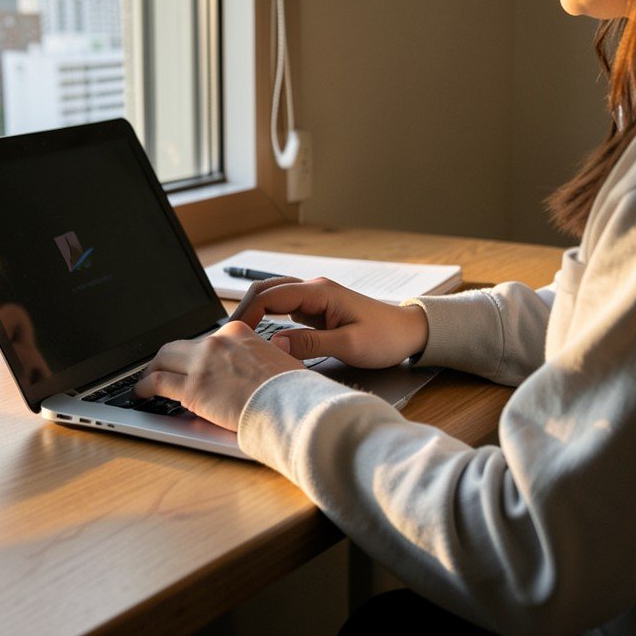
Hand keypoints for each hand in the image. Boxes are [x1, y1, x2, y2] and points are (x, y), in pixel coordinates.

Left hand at [134, 320, 302, 430]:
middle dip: (167, 358)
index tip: (192, 362)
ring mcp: (202, 363)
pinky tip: (142, 393)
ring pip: (163, 359)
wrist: (290, 405)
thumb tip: (263, 362)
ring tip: (145, 381)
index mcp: (238, 332)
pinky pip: (158, 383)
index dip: (194, 353)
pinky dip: (145, 387)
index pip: (206, 338)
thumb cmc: (291, 389)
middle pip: (180, 345)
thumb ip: (263, 357)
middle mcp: (217, 342)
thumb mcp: (279, 359)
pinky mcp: (193, 388)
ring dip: (151, 370)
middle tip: (160, 368)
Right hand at [230, 276, 428, 367]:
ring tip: (238, 337)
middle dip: (244, 310)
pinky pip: (283, 310)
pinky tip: (259, 337)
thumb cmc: (386, 337)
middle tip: (227, 335)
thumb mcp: (349, 346)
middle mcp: (313, 289)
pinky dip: (266, 319)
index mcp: (320, 292)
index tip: (234, 333)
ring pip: (272, 298)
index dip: (248, 312)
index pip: (271, 295)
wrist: (409, 332)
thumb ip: (310, 344)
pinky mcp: (315, 310)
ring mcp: (313, 298)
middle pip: (266, 290)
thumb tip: (274, 345)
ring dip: (254, 313)